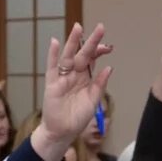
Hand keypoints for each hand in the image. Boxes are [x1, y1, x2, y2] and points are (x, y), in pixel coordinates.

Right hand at [36, 23, 113, 148]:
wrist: (63, 132)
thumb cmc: (77, 117)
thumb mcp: (93, 100)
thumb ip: (100, 84)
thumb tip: (109, 67)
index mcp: (85, 78)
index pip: (92, 59)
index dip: (99, 51)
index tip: (108, 47)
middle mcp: (74, 75)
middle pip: (82, 54)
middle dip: (91, 41)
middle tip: (100, 28)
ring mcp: (62, 78)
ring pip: (68, 56)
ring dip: (72, 42)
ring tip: (78, 28)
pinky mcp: (52, 84)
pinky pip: (52, 67)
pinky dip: (53, 55)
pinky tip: (55, 42)